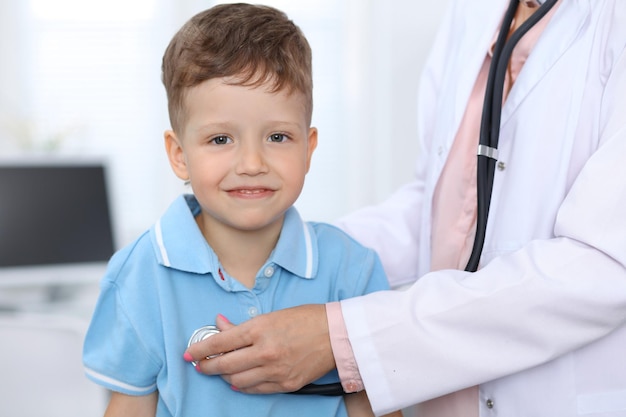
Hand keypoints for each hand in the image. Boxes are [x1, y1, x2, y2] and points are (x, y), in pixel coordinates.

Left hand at [184, 304, 334, 393]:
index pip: (220, 343)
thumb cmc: (306, 318)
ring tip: (222, 370)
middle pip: (224, 365)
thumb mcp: (271, 315)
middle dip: (207, 366)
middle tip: (200, 365)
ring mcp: (276, 371)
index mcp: (260, 329)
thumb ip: (243, 325)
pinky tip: (240, 380)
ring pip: (237, 381)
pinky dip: (244, 385)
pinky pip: (256, 389)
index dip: (200, 349)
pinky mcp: (286, 384)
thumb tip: (220, 325)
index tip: (190, 353)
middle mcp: (265, 352)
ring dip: (225, 376)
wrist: (337, 334)